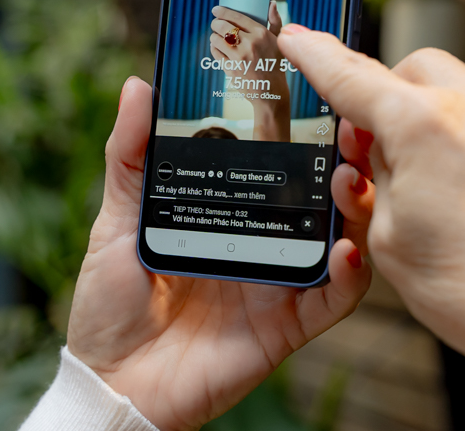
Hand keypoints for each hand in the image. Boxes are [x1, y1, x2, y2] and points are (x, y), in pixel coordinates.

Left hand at [67, 77, 373, 430]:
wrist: (111, 381)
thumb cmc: (110, 302)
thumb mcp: (116, 220)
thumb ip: (129, 156)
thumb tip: (137, 86)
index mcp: (229, 210)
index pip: (277, 160)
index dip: (302, 125)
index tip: (315, 84)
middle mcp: (262, 239)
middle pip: (319, 192)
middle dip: (343, 155)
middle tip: (347, 123)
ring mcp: (280, 280)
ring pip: (339, 236)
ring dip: (354, 205)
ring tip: (351, 176)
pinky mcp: (289, 324)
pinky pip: (334, 299)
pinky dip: (350, 275)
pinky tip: (345, 250)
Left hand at [209, 4, 290, 141]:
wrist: (271, 91)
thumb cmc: (275, 64)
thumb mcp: (279, 42)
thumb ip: (275, 21)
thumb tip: (272, 3)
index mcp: (261, 34)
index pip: (236, 17)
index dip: (222, 12)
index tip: (216, 10)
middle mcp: (249, 44)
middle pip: (222, 26)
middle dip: (216, 24)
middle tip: (216, 24)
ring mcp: (238, 58)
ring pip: (215, 39)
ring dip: (214, 36)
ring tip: (218, 37)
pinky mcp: (230, 69)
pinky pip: (215, 53)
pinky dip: (214, 48)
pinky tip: (218, 47)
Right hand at [276, 27, 464, 354]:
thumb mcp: (389, 238)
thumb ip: (379, 179)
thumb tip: (385, 151)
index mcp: (422, 125)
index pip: (350, 77)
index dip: (315, 56)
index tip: (297, 40)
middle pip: (418, 72)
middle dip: (395, 98)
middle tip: (387, 148)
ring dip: (450, 127)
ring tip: (456, 194)